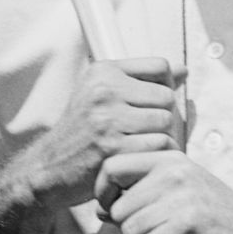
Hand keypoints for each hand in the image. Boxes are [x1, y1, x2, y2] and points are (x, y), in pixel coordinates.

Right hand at [16, 57, 180, 209]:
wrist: (49, 167)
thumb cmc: (82, 131)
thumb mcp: (102, 94)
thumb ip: (141, 80)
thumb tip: (183, 70)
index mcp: (103, 72)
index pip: (160, 66)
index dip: (165, 86)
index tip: (152, 103)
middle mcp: (104, 90)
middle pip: (166, 96)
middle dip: (163, 115)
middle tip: (148, 131)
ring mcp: (108, 119)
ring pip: (165, 121)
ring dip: (161, 136)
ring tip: (144, 145)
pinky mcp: (112, 147)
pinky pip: (157, 144)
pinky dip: (155, 155)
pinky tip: (141, 159)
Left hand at [99, 150, 232, 233]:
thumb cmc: (217, 216)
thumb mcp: (181, 193)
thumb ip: (143, 195)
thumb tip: (99, 209)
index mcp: (170, 160)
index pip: (112, 167)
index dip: (102, 192)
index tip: (113, 210)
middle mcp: (174, 174)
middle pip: (119, 209)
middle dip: (127, 233)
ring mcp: (182, 200)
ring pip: (129, 232)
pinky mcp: (187, 229)